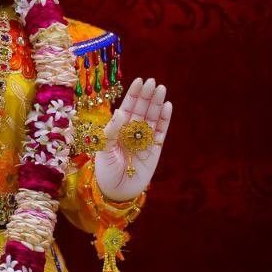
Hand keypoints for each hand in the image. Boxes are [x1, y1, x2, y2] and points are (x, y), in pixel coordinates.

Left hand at [94, 77, 171, 201]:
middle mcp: (132, 131)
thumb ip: (112, 131)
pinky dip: (165, 119)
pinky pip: (161, 131)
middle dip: (147, 95)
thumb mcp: (104, 149)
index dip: (133, 94)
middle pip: (142, 109)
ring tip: (161, 89)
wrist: (117, 191)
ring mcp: (145, 139)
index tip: (139, 81)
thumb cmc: (106, 171)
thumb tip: (121, 110)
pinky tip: (167, 106)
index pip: (128, 107)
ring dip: (157, 103)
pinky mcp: (156, 148)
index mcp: (118, 129)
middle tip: (152, 82)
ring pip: (153, 117)